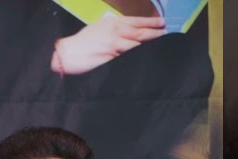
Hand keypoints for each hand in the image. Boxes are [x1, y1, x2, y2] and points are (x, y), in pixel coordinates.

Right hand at [51, 13, 165, 75]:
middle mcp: (116, 32)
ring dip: (151, 45)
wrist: (68, 54)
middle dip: (156, 33)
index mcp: (113, 24)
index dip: (152, 23)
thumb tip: (128, 35)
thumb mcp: (99, 30)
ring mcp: (116, 45)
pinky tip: (149, 57)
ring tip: (163, 45)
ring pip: (139, 44)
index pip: (137, 22)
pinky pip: (131, 56)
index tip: (163, 24)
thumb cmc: (82, 43)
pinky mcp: (113, 58)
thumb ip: (115, 31)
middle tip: (169, 34)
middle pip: (142, 33)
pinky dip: (141, 56)